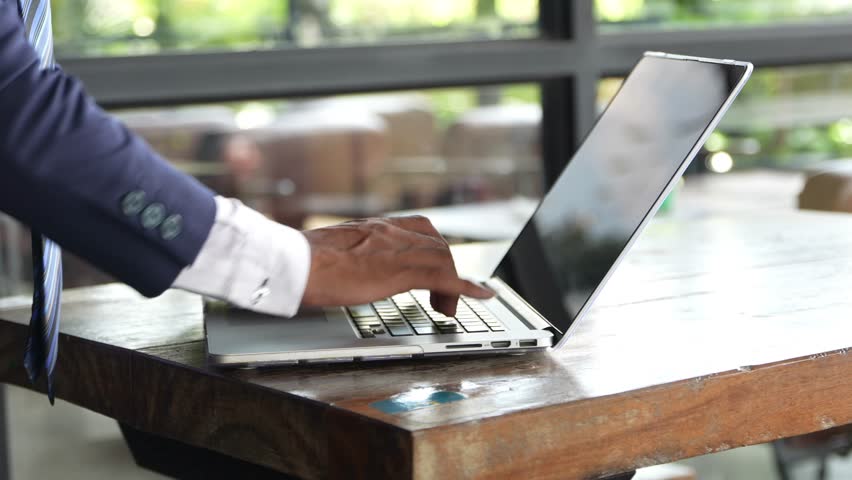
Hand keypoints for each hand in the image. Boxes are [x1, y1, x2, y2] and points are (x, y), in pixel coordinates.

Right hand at [301, 216, 492, 315]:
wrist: (295, 263)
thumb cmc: (300, 262)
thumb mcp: (328, 253)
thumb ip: (346, 257)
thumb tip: (339, 270)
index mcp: (373, 227)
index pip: (419, 228)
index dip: (435, 247)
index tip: (440, 261)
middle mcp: (390, 231)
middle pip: (437, 244)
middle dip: (445, 269)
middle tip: (441, 295)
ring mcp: (398, 249)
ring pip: (443, 259)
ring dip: (452, 284)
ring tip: (445, 308)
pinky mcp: (402, 270)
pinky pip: (446, 276)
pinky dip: (467, 286)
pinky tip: (481, 294)